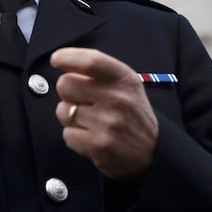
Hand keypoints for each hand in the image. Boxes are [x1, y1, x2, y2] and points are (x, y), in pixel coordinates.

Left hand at [50, 47, 158, 181]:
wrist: (154, 153)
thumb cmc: (131, 114)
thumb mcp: (125, 85)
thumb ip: (97, 71)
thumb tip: (62, 60)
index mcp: (124, 79)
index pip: (90, 61)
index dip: (67, 57)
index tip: (56, 59)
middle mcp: (118, 99)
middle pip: (65, 84)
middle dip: (68, 93)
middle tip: (84, 103)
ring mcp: (108, 123)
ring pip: (62, 111)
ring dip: (71, 117)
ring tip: (92, 122)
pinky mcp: (99, 145)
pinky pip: (67, 134)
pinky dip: (75, 137)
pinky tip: (92, 137)